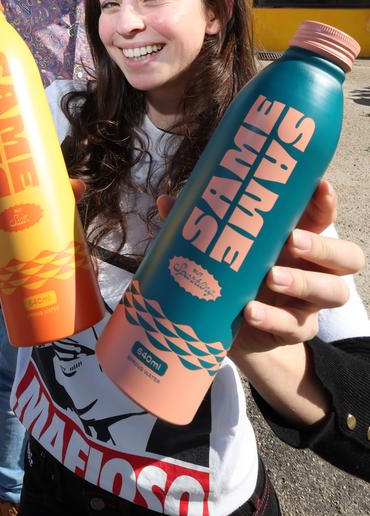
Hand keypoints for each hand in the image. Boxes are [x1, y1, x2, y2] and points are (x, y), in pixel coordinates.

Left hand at [156, 180, 364, 356]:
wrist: (235, 330)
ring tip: (273, 277)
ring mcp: (309, 302)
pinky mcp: (296, 330)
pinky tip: (250, 312)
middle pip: (347, 257)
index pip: (324, 217)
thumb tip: (167, 200)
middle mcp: (314, 268)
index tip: (320, 185)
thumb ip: (200, 224)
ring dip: (304, 283)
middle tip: (293, 240)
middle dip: (324, 247)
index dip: (327, 202)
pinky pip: (295, 326)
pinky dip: (272, 318)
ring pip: (334, 292)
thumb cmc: (234, 275)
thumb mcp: (220, 248)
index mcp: (299, 238)